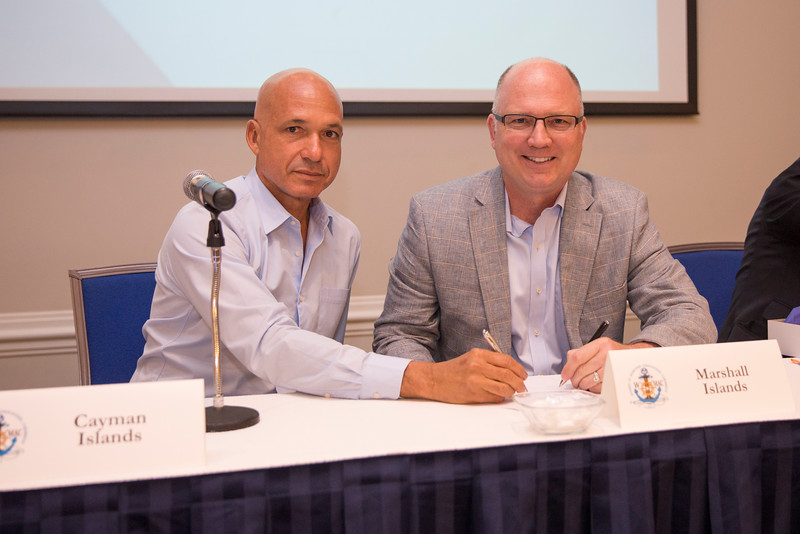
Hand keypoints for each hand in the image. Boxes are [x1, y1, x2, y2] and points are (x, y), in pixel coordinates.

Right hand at [400, 348, 527, 403]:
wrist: (434, 380)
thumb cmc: (453, 370)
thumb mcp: (471, 358)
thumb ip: (489, 362)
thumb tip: (510, 373)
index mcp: (479, 354)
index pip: (506, 361)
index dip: (519, 369)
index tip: (523, 375)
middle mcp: (478, 365)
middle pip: (508, 375)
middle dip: (519, 383)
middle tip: (522, 387)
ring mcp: (476, 380)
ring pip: (504, 388)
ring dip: (512, 392)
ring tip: (512, 393)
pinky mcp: (473, 393)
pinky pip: (494, 397)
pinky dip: (500, 398)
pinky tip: (498, 396)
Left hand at [560, 338, 655, 392]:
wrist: (632, 357)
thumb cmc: (610, 353)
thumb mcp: (596, 347)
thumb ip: (579, 354)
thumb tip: (567, 369)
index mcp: (600, 344)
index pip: (578, 357)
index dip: (568, 368)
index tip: (564, 375)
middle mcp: (607, 355)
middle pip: (582, 371)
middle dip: (574, 379)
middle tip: (573, 381)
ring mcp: (612, 367)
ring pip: (588, 381)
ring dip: (582, 384)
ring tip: (583, 382)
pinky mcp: (615, 379)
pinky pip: (597, 388)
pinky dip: (591, 388)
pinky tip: (593, 384)